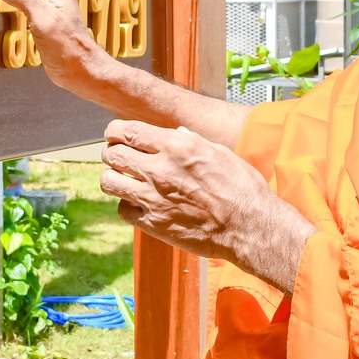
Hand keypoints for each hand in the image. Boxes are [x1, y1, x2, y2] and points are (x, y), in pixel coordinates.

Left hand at [101, 120, 318, 292]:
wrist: (249, 227)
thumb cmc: (241, 188)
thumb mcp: (220, 153)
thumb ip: (192, 142)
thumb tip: (175, 134)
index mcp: (177, 147)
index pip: (128, 131)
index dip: (115, 131)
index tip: (114, 134)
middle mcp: (160, 170)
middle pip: (113, 154)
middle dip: (112, 153)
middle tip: (118, 158)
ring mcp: (153, 198)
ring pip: (109, 182)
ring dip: (113, 178)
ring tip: (123, 180)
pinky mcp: (153, 223)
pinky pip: (123, 209)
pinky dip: (127, 205)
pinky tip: (140, 204)